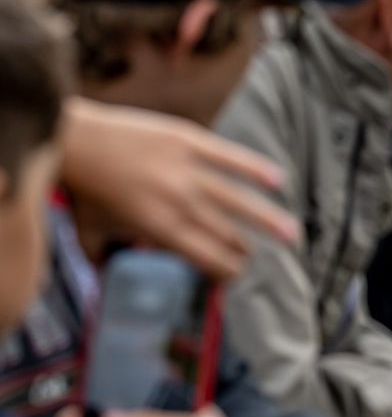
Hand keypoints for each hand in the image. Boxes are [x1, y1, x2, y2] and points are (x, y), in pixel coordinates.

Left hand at [62, 98, 298, 281]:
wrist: (73, 139)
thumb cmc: (82, 187)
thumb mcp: (90, 230)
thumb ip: (103, 256)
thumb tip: (107, 277)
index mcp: (161, 229)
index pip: (209, 258)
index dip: (228, 272)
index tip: (236, 277)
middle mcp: (181, 204)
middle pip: (228, 235)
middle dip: (245, 251)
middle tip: (254, 256)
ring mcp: (188, 171)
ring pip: (240, 201)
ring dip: (269, 221)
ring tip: (292, 234)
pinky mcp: (190, 141)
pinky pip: (231, 157)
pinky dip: (256, 170)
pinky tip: (279, 181)